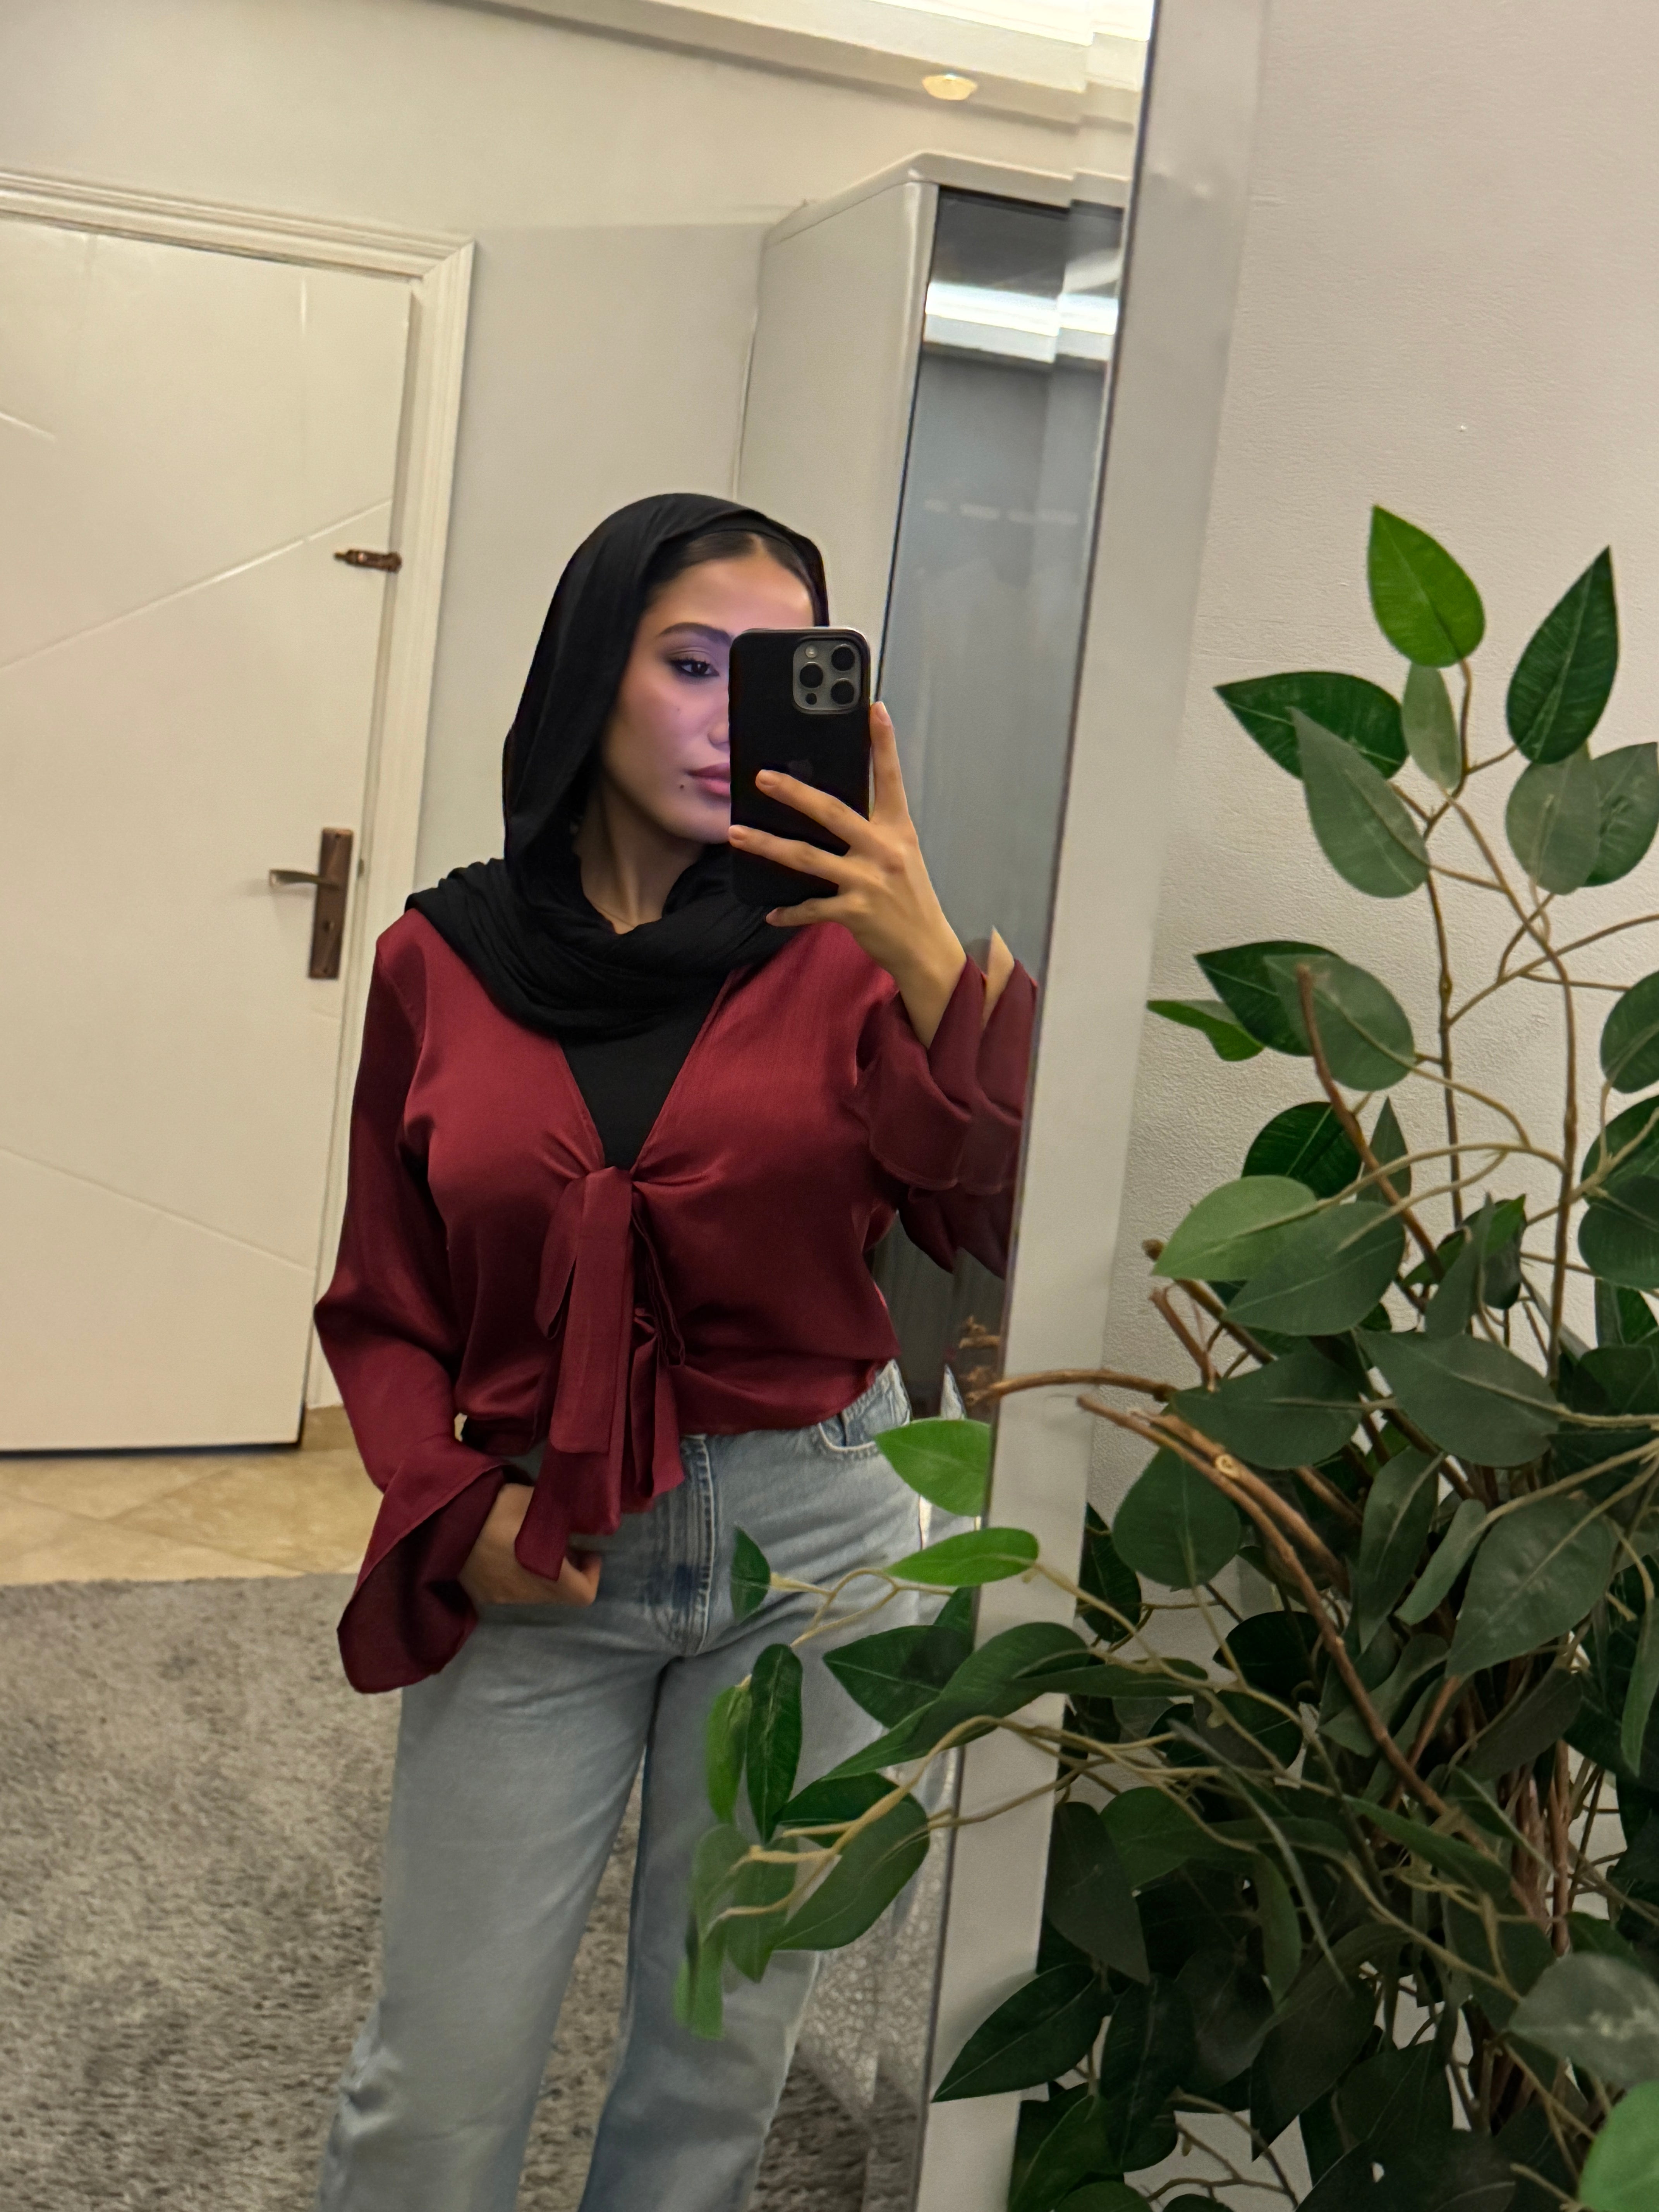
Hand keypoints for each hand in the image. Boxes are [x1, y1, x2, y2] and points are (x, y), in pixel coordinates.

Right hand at [459, 1482, 602, 1608]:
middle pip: (559, 1594)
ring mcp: (501, 1597)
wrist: (443, 1520)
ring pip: (534, 1593)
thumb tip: (577, 1527)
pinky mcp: (481, 1594)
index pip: (584, 1594)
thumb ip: (562, 1519)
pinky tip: (505, 1550)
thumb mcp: (538, 1504)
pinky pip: (509, 1589)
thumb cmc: (497, 1509)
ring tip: (531, 1543)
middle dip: (567, 1571)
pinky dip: (517, 1574)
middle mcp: (526, 1594)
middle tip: (561, 1543)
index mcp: (547, 1574)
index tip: (587, 1552)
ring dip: (541, 1573)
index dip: (591, 1574)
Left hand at [727, 704, 965, 1044]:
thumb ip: (872, 831)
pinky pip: (811, 907)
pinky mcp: (855, 912)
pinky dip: (788, 911)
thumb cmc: (909, 898)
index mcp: (898, 830)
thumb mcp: (901, 855)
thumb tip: (828, 811)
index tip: (873, 708)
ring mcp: (868, 881)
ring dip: (768, 846)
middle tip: (763, 777)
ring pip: (807, 858)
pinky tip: (770, 913)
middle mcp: (883, 850)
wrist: (926, 949)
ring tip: (737, 835)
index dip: (883, 743)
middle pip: (832, 812)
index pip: (890, 779)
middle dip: (794, 793)